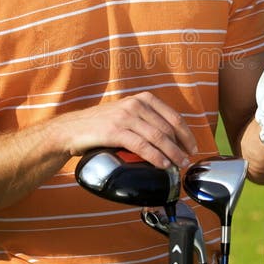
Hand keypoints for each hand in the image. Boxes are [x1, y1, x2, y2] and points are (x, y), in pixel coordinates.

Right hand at [62, 91, 197, 168]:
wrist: (72, 129)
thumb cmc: (101, 125)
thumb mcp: (126, 114)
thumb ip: (146, 119)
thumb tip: (169, 139)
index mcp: (143, 99)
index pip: (173, 116)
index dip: (186, 134)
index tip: (192, 147)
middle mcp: (136, 104)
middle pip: (168, 128)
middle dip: (181, 146)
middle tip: (186, 160)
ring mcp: (125, 117)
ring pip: (158, 137)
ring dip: (172, 153)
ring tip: (179, 165)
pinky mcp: (115, 131)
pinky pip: (142, 146)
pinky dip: (155, 157)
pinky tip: (163, 165)